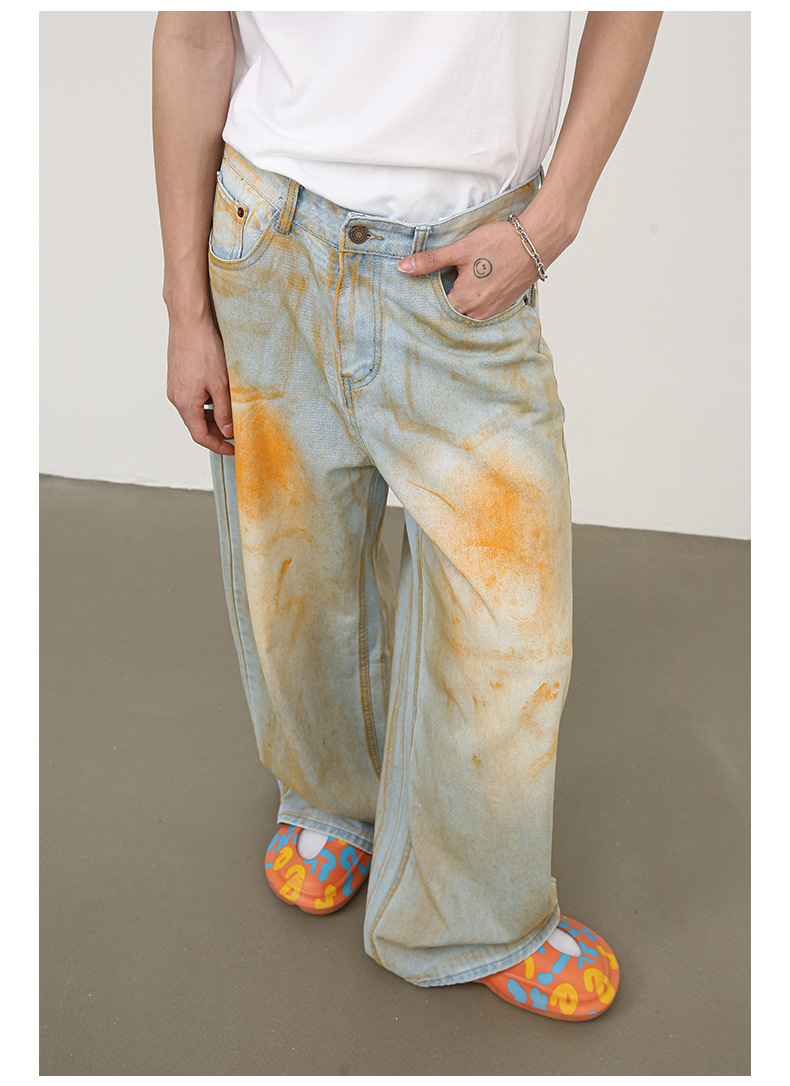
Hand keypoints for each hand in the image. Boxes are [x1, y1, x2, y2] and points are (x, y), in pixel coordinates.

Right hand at [166, 311, 234, 454]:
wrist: (188, 321)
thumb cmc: (204, 349)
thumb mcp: (221, 384)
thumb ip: (224, 411)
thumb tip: (227, 431)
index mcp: (186, 404)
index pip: (200, 436)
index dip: (217, 446)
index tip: (232, 449)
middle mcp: (176, 397)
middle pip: (196, 425)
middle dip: (216, 432)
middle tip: (235, 432)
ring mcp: (175, 387)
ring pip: (194, 411)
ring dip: (211, 416)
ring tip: (231, 414)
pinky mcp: (177, 377)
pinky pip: (192, 398)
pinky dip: (205, 403)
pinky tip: (219, 395)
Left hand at [397, 219, 536, 319]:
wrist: (536, 241)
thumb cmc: (500, 242)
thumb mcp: (461, 249)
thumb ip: (431, 260)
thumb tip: (403, 267)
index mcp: (465, 299)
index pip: (435, 311)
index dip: (425, 304)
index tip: (417, 297)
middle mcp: (479, 311)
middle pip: (451, 317)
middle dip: (441, 309)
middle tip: (431, 297)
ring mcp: (493, 310)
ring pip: (467, 317)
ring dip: (458, 309)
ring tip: (451, 293)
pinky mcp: (503, 305)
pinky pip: (482, 314)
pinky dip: (473, 307)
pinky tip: (471, 292)